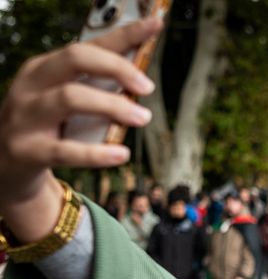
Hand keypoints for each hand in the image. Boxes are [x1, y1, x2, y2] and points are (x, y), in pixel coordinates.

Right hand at [0, 18, 162, 241]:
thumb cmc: (47, 128)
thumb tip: (143, 79)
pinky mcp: (26, 150)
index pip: (89, 44)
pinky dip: (97, 153)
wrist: (5, 166)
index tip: (155, 25)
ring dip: (113, 106)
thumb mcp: (67, 102)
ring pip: (70, 98)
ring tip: (142, 117)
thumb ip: (98, 89)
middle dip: (117, 67)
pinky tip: (121, 154)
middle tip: (147, 86)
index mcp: (45, 68)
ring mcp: (25, 117)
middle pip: (75, 59)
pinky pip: (65, 150)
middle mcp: (31, 86)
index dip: (124, 34)